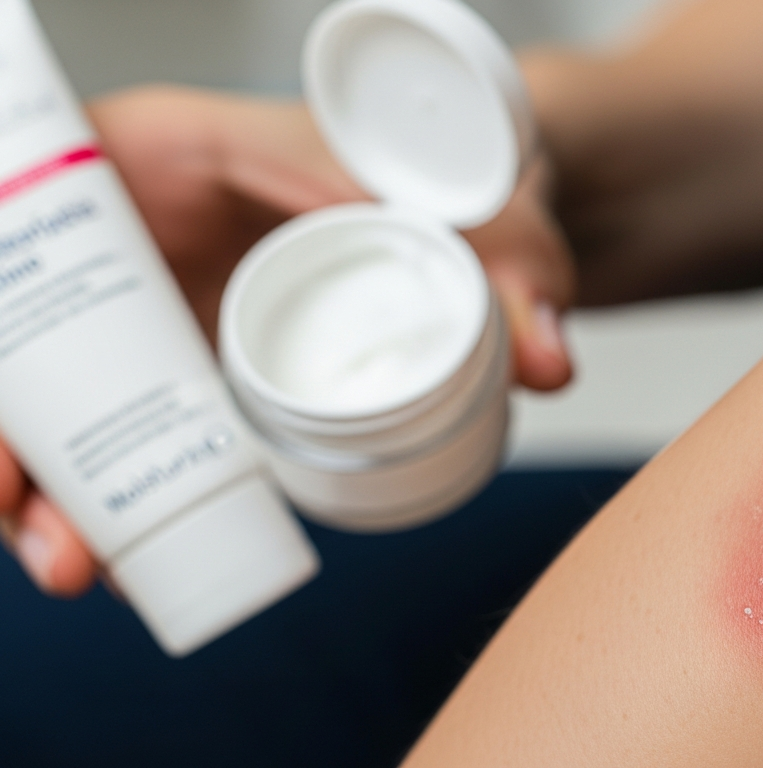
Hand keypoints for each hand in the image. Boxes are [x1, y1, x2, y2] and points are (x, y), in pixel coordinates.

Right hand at [0, 85, 575, 595]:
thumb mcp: (480, 209)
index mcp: (157, 152)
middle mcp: (132, 228)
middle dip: (15, 448)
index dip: (0, 333)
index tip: (7, 440)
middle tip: (53, 545)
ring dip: (50, 490)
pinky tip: (116, 554)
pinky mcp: (179, 355)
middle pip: (27, 339)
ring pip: (58, 395)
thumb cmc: (452, 174)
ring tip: (79, 569)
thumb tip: (548, 364)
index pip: (22, 225)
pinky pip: (113, 422)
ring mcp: (151, 298)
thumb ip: (515, 272)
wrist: (473, 199)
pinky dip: (103, 487)